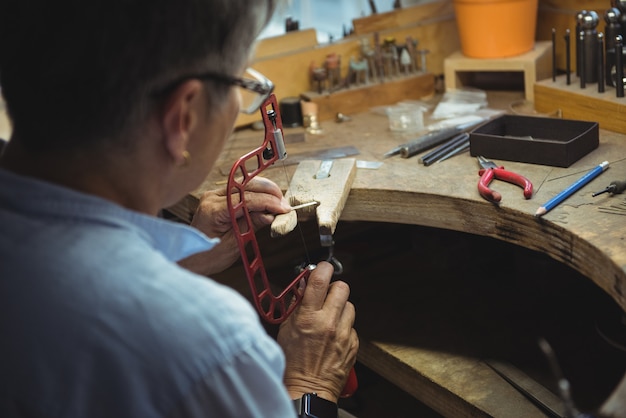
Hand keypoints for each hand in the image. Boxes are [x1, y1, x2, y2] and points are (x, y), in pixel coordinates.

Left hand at [178, 177, 291, 274]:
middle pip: (247, 185)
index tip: (283, 209)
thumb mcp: (234, 244)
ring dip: (264, 191)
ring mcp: (214, 195)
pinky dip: (256, 194)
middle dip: (269, 192)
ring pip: (245, 184)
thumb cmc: (208, 256)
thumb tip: (270, 215)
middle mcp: (212, 197)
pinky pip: (241, 190)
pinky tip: (267, 201)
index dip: (268, 202)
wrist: (190, 258)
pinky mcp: (218, 197)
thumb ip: (252, 225)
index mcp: (214, 209)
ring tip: (279, 203)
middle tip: (284, 205)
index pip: (247, 199)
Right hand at [278, 262, 358, 402]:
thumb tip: (304, 286)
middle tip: (325, 296)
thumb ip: (296, 305)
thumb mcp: (286, 328)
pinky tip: (333, 335)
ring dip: (340, 308)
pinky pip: (352, 325)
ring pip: (349, 305)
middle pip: (342, 288)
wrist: (308, 389)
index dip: (322, 268)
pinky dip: (344, 326)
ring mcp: (344, 334)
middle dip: (333, 288)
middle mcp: (329, 323)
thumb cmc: (293, 362)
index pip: (320, 281)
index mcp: (308, 317)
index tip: (322, 268)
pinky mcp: (353, 344)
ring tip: (329, 318)